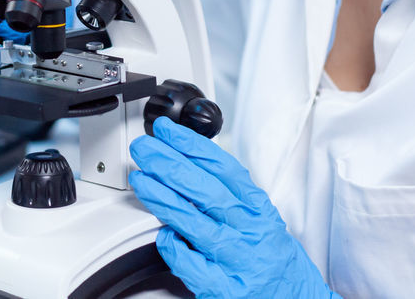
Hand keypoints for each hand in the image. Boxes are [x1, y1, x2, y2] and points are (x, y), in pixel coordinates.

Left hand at [130, 117, 339, 298]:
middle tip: (146, 149)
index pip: (224, 168)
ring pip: (195, 224)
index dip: (192, 146)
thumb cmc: (273, 258)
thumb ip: (230, 193)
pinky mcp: (225, 289)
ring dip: (163, 198)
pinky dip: (174, 248)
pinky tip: (162, 235)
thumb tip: (189, 162)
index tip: (168, 132)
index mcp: (258, 208)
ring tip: (141, 180)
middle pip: (206, 191)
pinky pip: (192, 266)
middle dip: (170, 165)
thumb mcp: (260, 217)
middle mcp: (250, 231)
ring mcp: (237, 261)